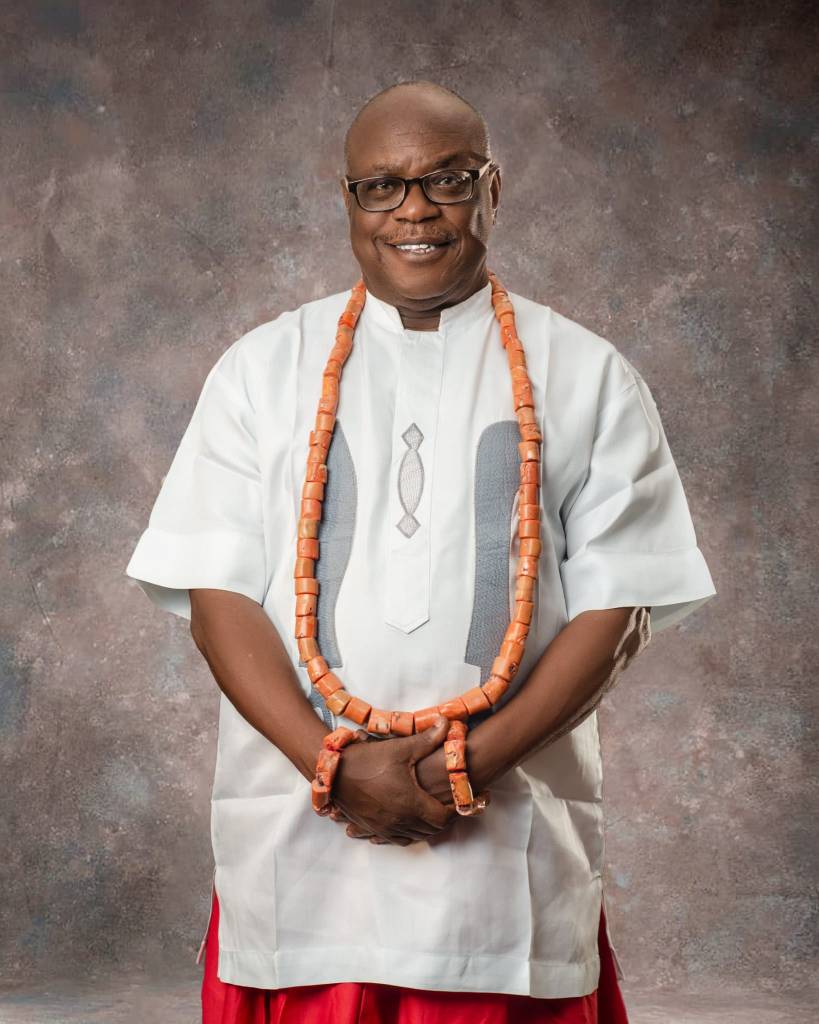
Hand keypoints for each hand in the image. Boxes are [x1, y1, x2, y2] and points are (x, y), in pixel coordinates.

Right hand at [331, 716, 454, 845]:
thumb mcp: (401, 748)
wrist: (334, 773)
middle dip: (443, 818)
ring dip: (426, 827)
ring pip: (415, 836)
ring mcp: (386, 827)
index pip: (443, 817)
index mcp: (411, 803)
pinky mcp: (373, 828)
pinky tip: (409, 822)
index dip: (454, 811)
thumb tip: (448, 722)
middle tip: (448, 803)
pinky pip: (397, 839)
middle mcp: (400, 821)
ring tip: (431, 811)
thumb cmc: (368, 760)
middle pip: (431, 830)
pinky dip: (408, 833)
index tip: (456, 799)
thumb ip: (428, 738)